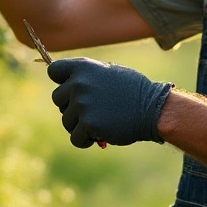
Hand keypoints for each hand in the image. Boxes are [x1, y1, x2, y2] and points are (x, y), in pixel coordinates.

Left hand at [48, 58, 172, 147]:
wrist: (153, 109)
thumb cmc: (133, 91)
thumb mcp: (109, 73)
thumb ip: (87, 76)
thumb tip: (67, 84)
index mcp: (83, 66)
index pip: (53, 70)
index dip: (61, 81)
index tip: (72, 89)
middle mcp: (79, 83)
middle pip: (57, 99)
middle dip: (71, 106)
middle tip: (92, 110)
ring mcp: (82, 104)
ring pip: (66, 121)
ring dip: (79, 125)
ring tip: (100, 122)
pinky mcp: (88, 124)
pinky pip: (75, 137)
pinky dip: (85, 140)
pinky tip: (99, 136)